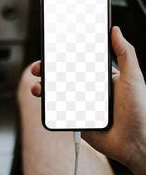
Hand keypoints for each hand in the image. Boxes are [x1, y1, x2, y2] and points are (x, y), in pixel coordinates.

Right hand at [30, 26, 145, 174]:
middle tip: (40, 66)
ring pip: (58, 92)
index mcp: (103, 77)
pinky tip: (44, 99)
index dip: (67, 55)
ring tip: (38, 85)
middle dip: (50, 70)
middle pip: (65, 76)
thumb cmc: (139, 111)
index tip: (55, 48)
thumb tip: (116, 31)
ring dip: (45, 86)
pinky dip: (48, 104)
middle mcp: (91, 89)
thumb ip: (125, 53)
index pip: (81, 62)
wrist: (134, 143)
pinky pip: (59, 110)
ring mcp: (82, 104)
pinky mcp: (77, 118)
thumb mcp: (133, 77)